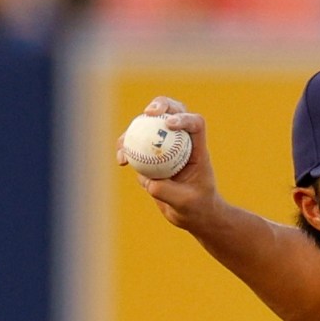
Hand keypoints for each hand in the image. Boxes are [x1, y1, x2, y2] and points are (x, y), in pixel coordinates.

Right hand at [117, 96, 221, 232]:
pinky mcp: (151, 156)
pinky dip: (127, 149)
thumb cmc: (197, 208)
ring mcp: (165, 147)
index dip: (183, 118)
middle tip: (148, 113)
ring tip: (124, 145)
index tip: (169, 124)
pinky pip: (136, 146)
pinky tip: (122, 161)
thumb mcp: (185, 202)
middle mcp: (181, 143)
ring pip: (149, 126)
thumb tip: (145, 178)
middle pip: (172, 111)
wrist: (193, 216)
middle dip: (160, 104)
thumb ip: (166, 191)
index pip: (195, 125)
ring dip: (134, 129)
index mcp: (197, 149)